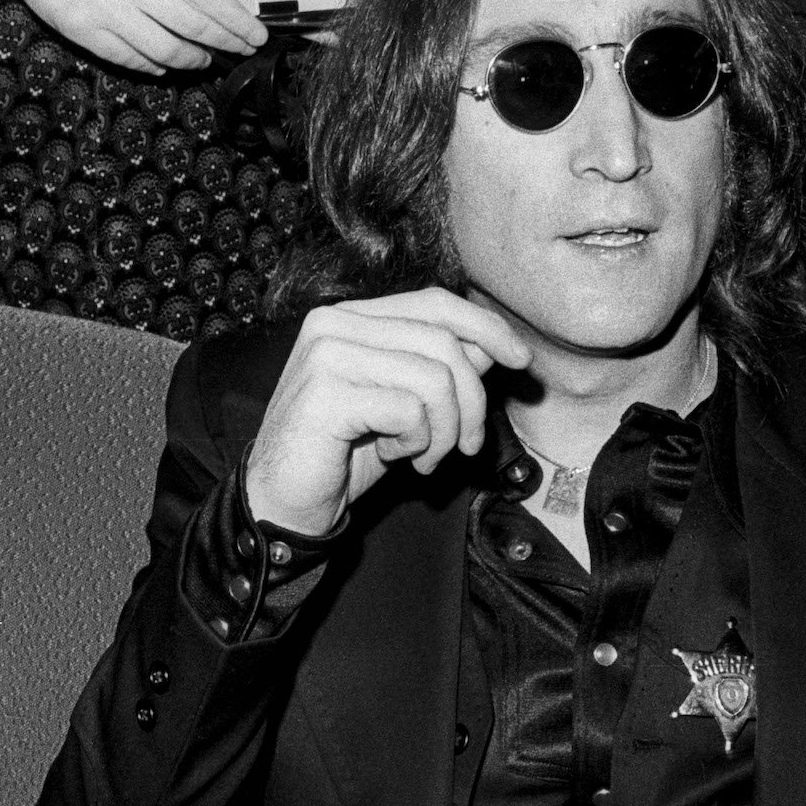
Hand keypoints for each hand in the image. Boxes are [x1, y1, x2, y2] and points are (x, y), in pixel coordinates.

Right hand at [0, 0, 268, 73]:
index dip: (236, 21)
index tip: (257, 34)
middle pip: (191, 27)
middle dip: (224, 44)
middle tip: (243, 52)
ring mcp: (104, 9)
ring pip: (163, 50)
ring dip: (191, 60)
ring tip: (205, 60)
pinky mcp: (82, 30)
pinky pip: (128, 58)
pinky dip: (153, 66)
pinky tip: (166, 64)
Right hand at [246, 289, 532, 535]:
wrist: (285, 502)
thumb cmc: (343, 455)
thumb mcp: (404, 405)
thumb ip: (439, 368)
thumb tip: (491, 346)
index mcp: (350, 317)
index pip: (434, 303)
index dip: (486, 327)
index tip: (521, 360)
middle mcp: (333, 324)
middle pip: (442, 341)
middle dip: (472, 401)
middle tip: (466, 445)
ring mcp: (325, 355)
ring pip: (433, 377)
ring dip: (445, 430)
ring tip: (425, 457)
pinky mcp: (325, 393)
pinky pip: (409, 410)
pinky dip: (416, 442)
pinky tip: (391, 457)